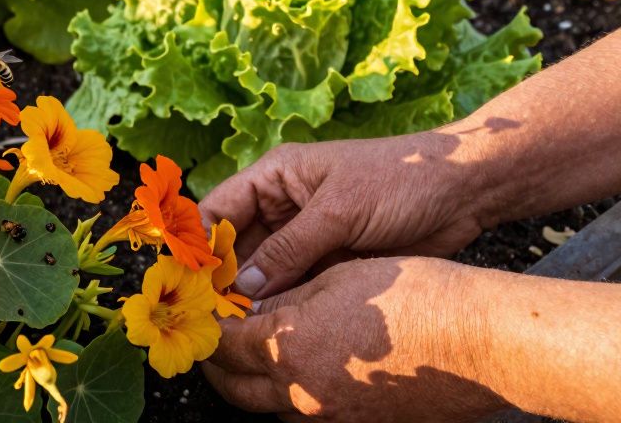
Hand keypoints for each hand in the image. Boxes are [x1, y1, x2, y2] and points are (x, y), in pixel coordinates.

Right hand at [198, 132, 488, 299]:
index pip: (217, 209)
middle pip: (234, 246)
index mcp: (274, 177)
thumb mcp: (340, 211)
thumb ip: (290, 249)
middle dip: (221, 279)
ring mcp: (305, 236)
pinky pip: (293, 286)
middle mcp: (281, 207)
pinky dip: (281, 306)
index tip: (185, 281)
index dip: (198, 243)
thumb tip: (244, 289)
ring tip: (234, 330)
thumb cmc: (401, 180)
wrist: (465, 190)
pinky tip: (270, 328)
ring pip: (262, 272)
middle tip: (208, 318)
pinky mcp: (328, 261)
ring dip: (250, 298)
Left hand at [203, 257, 508, 421]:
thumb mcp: (338, 279)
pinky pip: (308, 419)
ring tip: (255, 352)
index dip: (207, 326)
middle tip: (214, 336)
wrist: (485, 342)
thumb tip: (250, 302)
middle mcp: (303, 395)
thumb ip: (285, 296)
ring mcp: (333, 419)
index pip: (222, 345)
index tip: (202, 311)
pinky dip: (292, 399)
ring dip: (253, 383)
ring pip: (268, 408)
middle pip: (234, 387)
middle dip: (216, 362)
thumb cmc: (417, 297)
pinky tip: (304, 371)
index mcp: (289, 349)